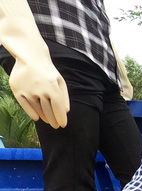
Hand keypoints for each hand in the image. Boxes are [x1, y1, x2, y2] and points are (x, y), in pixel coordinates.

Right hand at [0, 3, 68, 127]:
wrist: (29, 57)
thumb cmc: (48, 70)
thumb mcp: (60, 81)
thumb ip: (64, 96)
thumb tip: (65, 112)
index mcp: (53, 88)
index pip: (58, 108)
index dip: (61, 118)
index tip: (62, 125)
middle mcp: (41, 91)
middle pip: (48, 111)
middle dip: (53, 120)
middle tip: (55, 125)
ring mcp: (28, 91)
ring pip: (37, 110)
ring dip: (44, 117)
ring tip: (48, 121)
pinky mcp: (17, 91)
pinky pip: (26, 107)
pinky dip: (32, 114)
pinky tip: (37, 118)